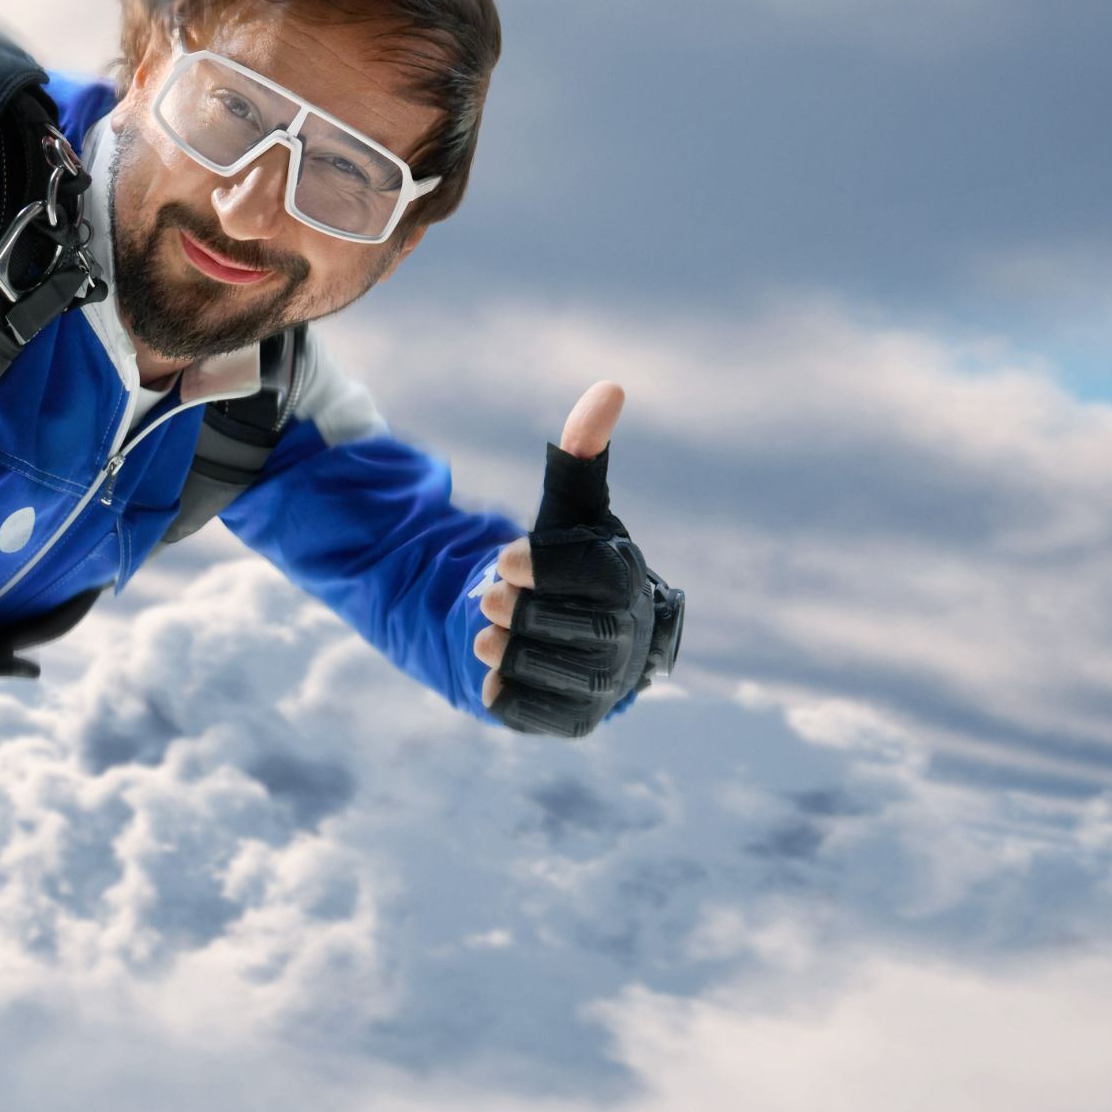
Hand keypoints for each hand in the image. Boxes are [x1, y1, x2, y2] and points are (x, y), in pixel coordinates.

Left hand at [473, 381, 685, 734]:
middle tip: (486, 597)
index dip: (549, 568)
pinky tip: (490, 677)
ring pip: (562, 676)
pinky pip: (543, 717)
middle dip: (527, 614)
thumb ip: (579, 458)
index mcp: (627, 580)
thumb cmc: (571, 563)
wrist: (574, 630)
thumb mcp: (568, 511)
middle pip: (583, 631)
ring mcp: (607, 685)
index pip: (599, 576)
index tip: (502, 558)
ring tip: (482, 635)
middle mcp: (629, 637)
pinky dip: (510, 698)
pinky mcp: (578, 721)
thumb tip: (609, 389)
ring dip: (514, 654)